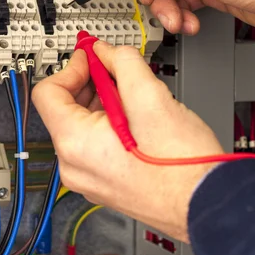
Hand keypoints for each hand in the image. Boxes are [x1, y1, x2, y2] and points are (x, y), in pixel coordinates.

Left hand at [32, 42, 223, 241]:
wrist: (206, 202)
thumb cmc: (182, 165)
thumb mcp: (152, 97)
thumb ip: (123, 63)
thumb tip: (106, 52)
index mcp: (75, 144)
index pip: (48, 93)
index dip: (71, 67)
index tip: (89, 57)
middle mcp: (74, 166)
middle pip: (64, 109)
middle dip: (90, 83)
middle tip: (116, 69)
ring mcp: (89, 178)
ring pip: (81, 127)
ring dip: (103, 103)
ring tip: (135, 97)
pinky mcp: (104, 183)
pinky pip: (95, 146)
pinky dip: (110, 125)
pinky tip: (137, 119)